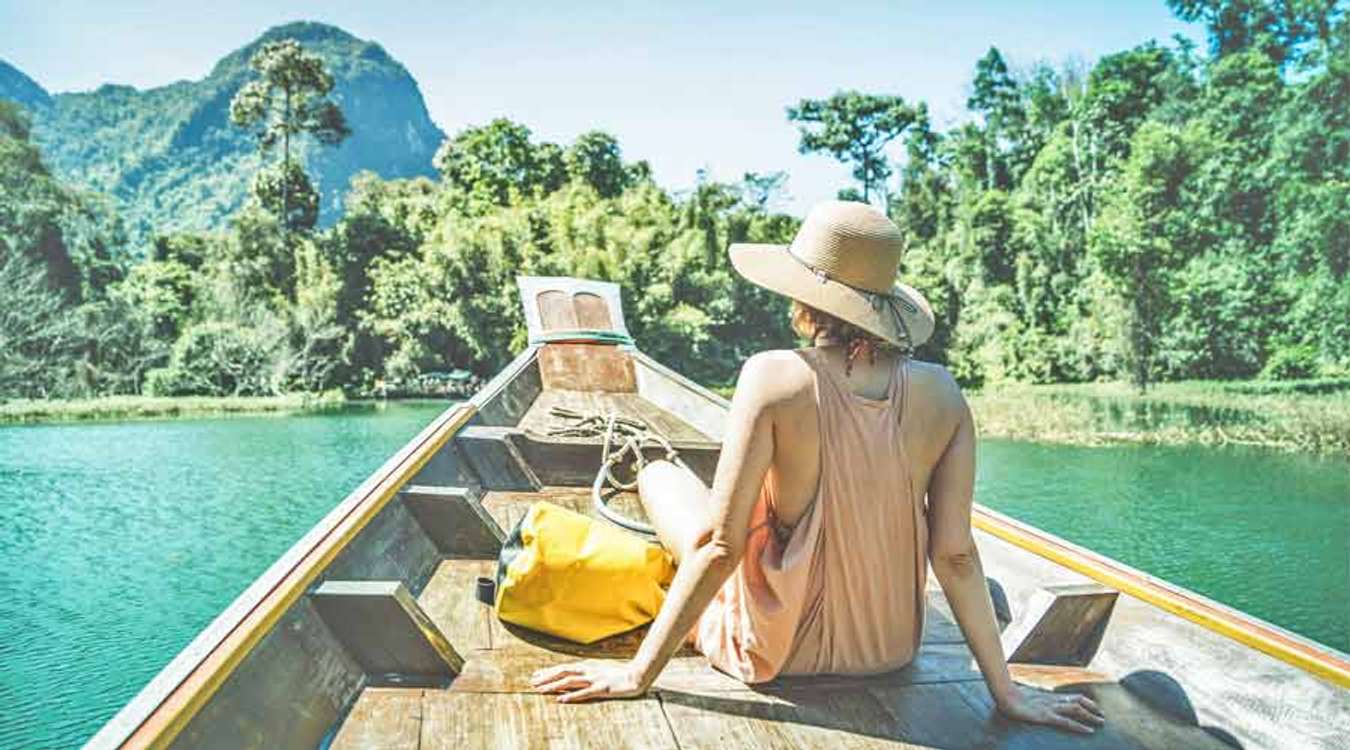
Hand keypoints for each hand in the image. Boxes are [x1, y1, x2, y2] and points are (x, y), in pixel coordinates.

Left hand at [529, 659, 648, 702]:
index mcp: (588, 666)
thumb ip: (589, 673)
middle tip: (532, 683)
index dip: (549, 671)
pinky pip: (584, 693)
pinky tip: (561, 699)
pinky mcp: (602, 689)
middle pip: (563, 672)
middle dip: (546, 677)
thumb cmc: (620, 674)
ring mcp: (595, 679)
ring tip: (540, 690)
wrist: (638, 675)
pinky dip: (571, 696)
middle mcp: (588, 671)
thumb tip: (577, 676)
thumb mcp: (601, 670)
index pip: (564, 668)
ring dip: (554, 686)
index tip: (536, 675)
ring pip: (569, 681)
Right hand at [997, 686, 1105, 733]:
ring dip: (1091, 716)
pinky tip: (1089, 731)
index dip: (1086, 702)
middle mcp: (1053, 700)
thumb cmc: (1012, 697)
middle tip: (1103, 717)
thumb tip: (1037, 701)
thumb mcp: (1028, 698)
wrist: (1004, 696)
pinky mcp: (1046, 716)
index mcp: (1050, 696)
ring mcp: (1050, 708)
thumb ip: (1036, 699)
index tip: (1095, 707)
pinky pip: (1066, 722)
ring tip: (1101, 723)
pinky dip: (1079, 726)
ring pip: (1076, 710)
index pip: (1073, 697)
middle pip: (1078, 701)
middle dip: (1092, 708)